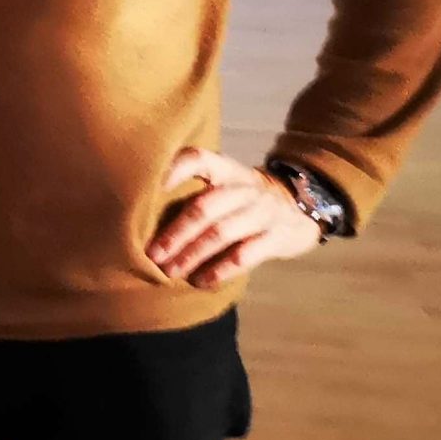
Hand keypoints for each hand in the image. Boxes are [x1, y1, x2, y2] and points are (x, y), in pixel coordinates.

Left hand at [148, 148, 320, 289]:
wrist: (301, 207)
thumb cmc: (243, 199)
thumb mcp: (225, 184)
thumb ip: (194, 190)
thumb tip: (139, 213)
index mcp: (226, 170)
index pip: (198, 158)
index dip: (173, 170)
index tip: (147, 189)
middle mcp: (245, 187)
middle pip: (204, 207)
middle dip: (174, 233)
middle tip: (151, 255)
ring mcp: (263, 211)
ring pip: (221, 233)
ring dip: (191, 255)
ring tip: (169, 271)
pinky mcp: (278, 237)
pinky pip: (245, 255)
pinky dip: (219, 270)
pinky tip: (200, 281)